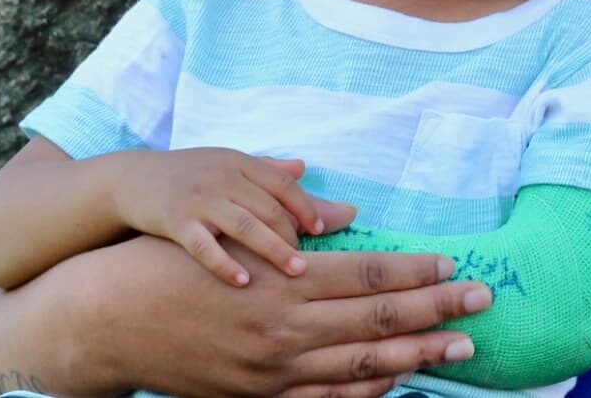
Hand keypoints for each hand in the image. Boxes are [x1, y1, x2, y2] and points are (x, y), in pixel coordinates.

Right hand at [0, 235, 491, 396]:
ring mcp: (273, 367)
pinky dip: (364, 391)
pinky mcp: (256, 393)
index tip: (457, 266)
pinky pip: (323, 397)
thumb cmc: (171, 261)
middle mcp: (285, 324)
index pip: (368, 272)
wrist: (107, 317)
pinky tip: (397, 381)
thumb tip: (347, 211)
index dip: (418, 271)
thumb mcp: (230, 227)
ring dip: (415, 353)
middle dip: (436, 311)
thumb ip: (294, 219)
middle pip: (377, 317)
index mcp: (283, 278)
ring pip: (362, 362)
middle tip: (483, 304)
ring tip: (459, 347)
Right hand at [114, 148, 354, 285]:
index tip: (321, 230)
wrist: (130, 181)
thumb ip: (265, 170)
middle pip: (270, 207)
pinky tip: (244, 281)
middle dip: (294, 236)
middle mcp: (223, 177)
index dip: (306, 206)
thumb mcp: (227, 164)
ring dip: (274, 250)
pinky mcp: (176, 221)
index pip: (283, 183)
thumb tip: (306, 168)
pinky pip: (206, 245)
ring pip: (246, 225)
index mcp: (239, 162)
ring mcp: (199, 199)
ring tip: (297, 273)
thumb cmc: (188, 175)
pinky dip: (226, 263)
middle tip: (311, 263)